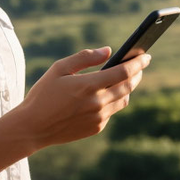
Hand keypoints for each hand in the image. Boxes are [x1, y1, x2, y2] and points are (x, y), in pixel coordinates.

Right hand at [13, 46, 150, 150]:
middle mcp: (97, 103)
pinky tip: (107, 94)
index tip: (146, 56)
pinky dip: (113, 101)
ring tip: (126, 78)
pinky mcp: (96, 128)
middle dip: (137, 74)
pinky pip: (112, 112)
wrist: (33, 127)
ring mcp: (98, 118)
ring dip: (128, 87)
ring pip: (123, 100)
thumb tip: (108, 51)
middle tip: (139, 65)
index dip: (138, 63)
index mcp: (88, 85)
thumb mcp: (59, 69)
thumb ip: (85, 58)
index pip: (123, 72)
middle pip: (128, 86)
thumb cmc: (43, 94)